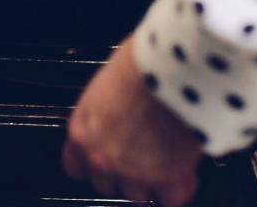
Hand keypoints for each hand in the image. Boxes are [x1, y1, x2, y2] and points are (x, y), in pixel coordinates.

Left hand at [62, 37, 202, 205]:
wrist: (174, 68)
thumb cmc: (140, 64)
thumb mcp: (108, 82)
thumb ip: (106, 107)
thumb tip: (116, 105)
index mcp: (82, 131)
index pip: (73, 166)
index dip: (89, 161)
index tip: (99, 154)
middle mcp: (102, 158)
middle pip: (104, 183)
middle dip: (121, 169)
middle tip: (137, 150)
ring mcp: (134, 172)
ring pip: (137, 195)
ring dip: (149, 179)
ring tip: (162, 156)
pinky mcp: (168, 179)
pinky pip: (171, 198)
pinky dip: (179, 187)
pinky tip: (183, 171)